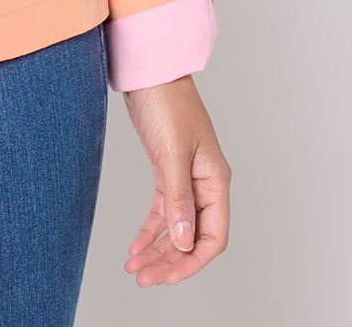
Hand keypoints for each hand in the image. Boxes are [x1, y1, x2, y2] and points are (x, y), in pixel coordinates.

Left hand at [119, 75, 229, 286]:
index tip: (168, 278)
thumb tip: (185, 241)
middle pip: (193, 236)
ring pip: (176, 227)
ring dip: (157, 250)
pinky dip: (150, 231)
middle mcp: (205, 183)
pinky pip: (162, 211)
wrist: (148, 72)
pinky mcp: (166, 171)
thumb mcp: (171, 153)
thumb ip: (179, 199)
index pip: (213, 236)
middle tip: (143, 279)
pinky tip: (135, 247)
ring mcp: (186, 178)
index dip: (192, 261)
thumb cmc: (166, 104)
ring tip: (135, 269)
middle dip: (170, 261)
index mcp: (215, 180)